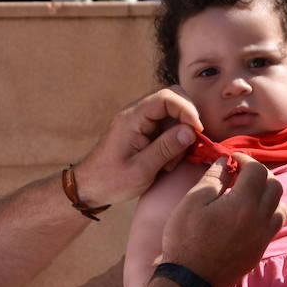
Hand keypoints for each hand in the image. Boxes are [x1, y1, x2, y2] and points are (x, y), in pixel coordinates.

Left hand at [70, 87, 200, 208]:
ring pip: (173, 115)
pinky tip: (166, 162)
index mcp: (132, 118)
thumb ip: (166, 149)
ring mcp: (140, 121)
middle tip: (190, 144)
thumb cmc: (111, 181)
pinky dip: (174, 142)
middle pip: (172, 99)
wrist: (90, 188)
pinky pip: (167, 127)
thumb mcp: (141, 170)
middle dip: (187, 119)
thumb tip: (191, 131)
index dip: (187, 110)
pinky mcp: (143, 131)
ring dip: (180, 135)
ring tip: (170, 163)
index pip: (166, 98)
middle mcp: (136, 113)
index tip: (197, 131)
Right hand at [161, 154, 285, 286]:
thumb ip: (213, 178)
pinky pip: (275, 225)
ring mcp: (263, 238)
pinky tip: (249, 214)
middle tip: (241, 173)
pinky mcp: (260, 251)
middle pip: (275, 186)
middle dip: (260, 174)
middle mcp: (260, 220)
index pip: (258, 171)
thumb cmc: (185, 238)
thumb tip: (226, 162)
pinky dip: (268, 212)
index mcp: (243, 205)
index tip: (232, 160)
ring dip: (269, 194)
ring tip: (249, 194)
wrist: (189, 279)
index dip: (245, 159)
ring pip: (281, 206)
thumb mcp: (192, 201)